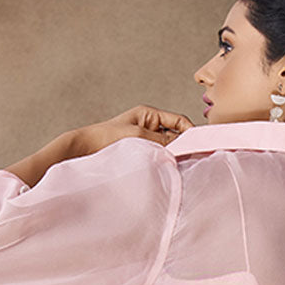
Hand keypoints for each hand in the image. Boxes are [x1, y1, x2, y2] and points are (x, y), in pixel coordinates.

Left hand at [72, 104, 194, 155]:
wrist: (85, 149)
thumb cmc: (106, 139)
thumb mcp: (138, 136)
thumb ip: (162, 140)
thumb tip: (182, 146)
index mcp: (149, 114)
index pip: (179, 121)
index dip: (190, 132)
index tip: (199, 145)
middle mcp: (149, 125)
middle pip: (176, 135)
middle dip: (184, 146)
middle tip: (194, 159)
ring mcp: (145, 139)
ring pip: (168, 147)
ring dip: (174, 156)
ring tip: (180, 167)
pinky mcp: (141, 152)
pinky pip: (159, 156)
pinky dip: (164, 162)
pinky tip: (167, 170)